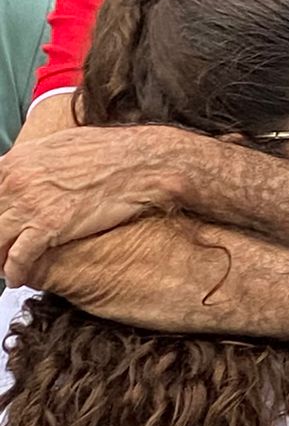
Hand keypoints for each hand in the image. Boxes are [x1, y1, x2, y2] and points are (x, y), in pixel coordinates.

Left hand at [0, 126, 184, 284]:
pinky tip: (18, 278)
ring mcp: (31, 204)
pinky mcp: (50, 226)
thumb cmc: (107, 151)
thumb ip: (31, 163)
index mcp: (15, 162)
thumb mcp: (58, 146)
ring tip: (3, 268)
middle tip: (0, 250)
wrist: (139, 162)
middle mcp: (16, 181)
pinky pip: (18, 256)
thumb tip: (24, 172)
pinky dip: (14, 271)